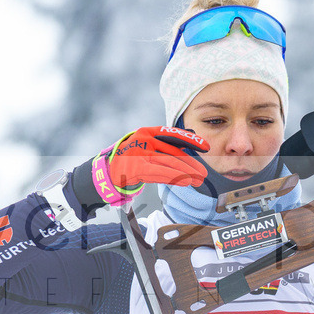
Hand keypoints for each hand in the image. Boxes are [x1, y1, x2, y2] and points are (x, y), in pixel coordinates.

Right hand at [92, 127, 208, 205]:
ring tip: (199, 179)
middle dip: (191, 163)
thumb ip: (165, 145)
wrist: (107, 171)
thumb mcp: (146, 146)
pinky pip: (161, 173)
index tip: (206, 146)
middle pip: (174, 152)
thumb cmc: (131, 158)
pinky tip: (187, 181)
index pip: (173, 134)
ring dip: (187, 172)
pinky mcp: (136, 168)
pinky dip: (176, 177)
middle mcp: (143, 140)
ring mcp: (139, 154)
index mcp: (147, 132)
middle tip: (204, 172)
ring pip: (169, 163)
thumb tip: (190, 143)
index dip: (191, 140)